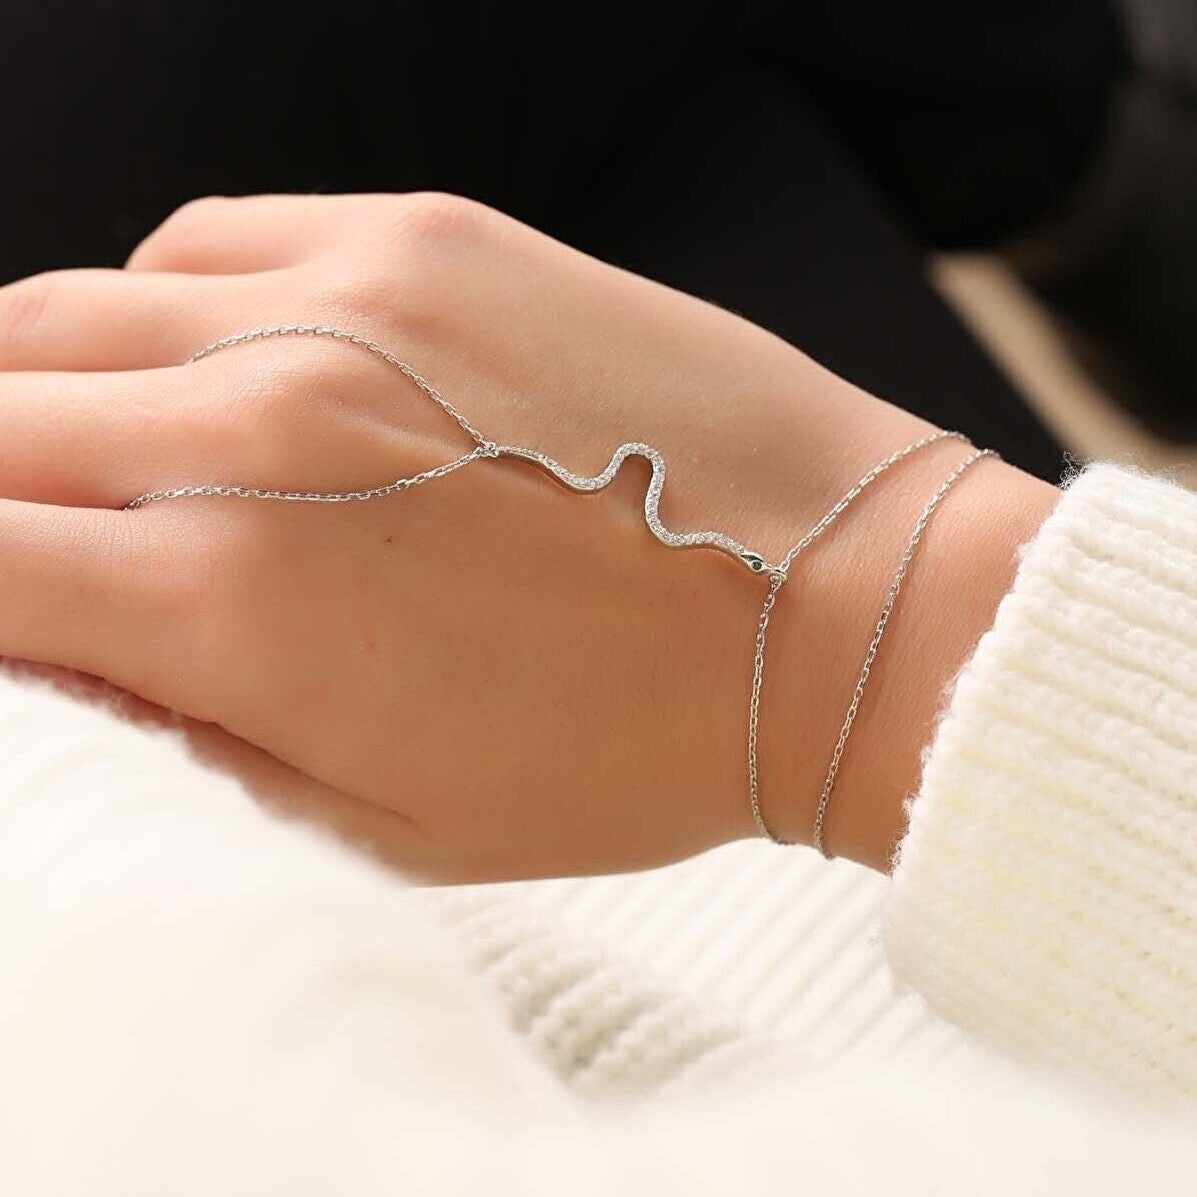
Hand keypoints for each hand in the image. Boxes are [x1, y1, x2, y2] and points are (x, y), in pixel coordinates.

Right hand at [0, 193, 1055, 878]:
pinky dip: (181, 312)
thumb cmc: (628, 747)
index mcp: (239, 604)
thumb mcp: (389, 823)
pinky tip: (240, 374)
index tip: (22, 608)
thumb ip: (192, 746)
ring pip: (70, 313)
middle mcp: (266, 423)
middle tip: (59, 544)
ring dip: (57, 394)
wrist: (832, 607)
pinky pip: (209, 243)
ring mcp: (348, 301)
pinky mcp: (429, 237)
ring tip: (125, 460)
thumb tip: (63, 665)